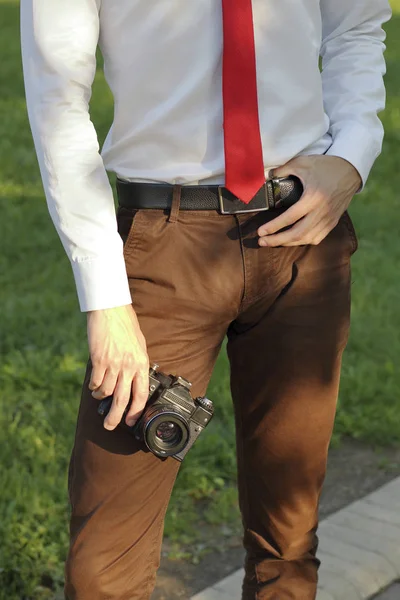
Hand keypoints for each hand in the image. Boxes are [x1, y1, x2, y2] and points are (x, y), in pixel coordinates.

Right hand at [87, 304, 148, 429]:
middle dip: (115, 417)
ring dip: (101, 396)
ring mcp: (113, 364)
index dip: (137, 411)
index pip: (142, 393)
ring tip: (99, 393)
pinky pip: (95, 382)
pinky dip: (93, 386)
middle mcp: (128, 366)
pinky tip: (94, 383)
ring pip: (106, 391)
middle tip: (109, 426)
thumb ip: (137, 363)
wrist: (111, 309)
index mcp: (141, 363)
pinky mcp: (98, 360)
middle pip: (123, 400)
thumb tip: (134, 380)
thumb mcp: (139, 345)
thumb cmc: (125, 325)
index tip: (132, 421)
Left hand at [258, 156, 361, 246]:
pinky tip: (292, 240)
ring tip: (273, 242)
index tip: (261, 231)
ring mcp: (328, 219)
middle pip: (297, 234)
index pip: (290, 217)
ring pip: (306, 239)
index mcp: (313, 198)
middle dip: (277, 240)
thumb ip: (283, 169)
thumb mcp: (303, 162)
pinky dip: (302, 241)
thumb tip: (268, 176)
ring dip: (288, 243)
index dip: (274, 226)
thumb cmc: (326, 166)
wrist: (350, 171)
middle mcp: (321, 212)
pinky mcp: (333, 222)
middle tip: (262, 242)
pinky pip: (317, 238)